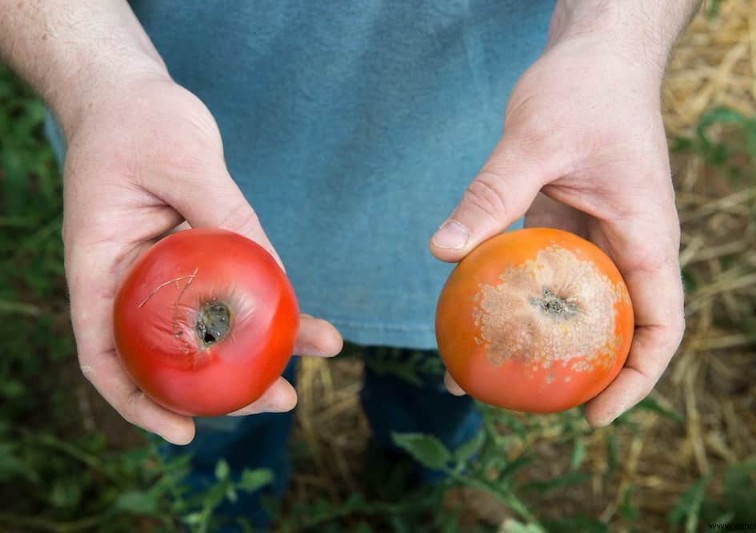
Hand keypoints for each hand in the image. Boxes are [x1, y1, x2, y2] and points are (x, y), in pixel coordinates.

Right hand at [62, 73, 341, 444]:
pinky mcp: (196, 250)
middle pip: (165, 356)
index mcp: (100, 267)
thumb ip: (225, 213)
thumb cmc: (139, 119)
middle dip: (222, 390)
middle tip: (284, 399)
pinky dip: (261, 308)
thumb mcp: (182, 158)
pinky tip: (303, 315)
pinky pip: (227, 290)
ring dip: (255, 351)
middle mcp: (129, 279)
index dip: (138, 403)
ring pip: (205, 327)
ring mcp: (164, 269)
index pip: (105, 354)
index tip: (184, 431)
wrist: (130, 94)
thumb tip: (276, 274)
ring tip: (319, 348)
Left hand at [431, 31, 684, 425]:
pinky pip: (542, 274)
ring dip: (536, 341)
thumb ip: (493, 195)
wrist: (594, 56)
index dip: (637, 380)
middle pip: (615, 330)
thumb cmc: (585, 89)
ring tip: (478, 372)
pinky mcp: (564, 225)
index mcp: (645, 236)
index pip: (660, 325)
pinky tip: (469, 312)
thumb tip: (442, 251)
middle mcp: (626, 246)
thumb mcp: (535, 139)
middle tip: (521, 402)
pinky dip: (513, 299)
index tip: (594, 415)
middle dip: (579, 374)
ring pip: (573, 306)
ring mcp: (595, 237)